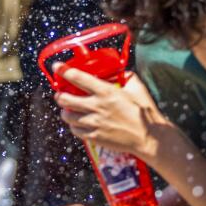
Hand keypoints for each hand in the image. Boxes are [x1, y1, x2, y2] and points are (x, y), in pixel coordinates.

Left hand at [53, 66, 172, 164]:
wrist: (148, 138)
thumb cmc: (144, 113)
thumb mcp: (137, 88)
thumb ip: (127, 77)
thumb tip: (122, 72)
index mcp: (106, 91)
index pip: (77, 77)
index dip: (63, 70)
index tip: (57, 67)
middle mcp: (96, 106)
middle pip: (65, 99)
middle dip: (59, 95)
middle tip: (60, 94)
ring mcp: (94, 123)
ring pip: (67, 116)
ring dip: (65, 111)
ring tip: (68, 110)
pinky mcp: (94, 136)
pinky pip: (75, 130)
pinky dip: (73, 125)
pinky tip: (77, 123)